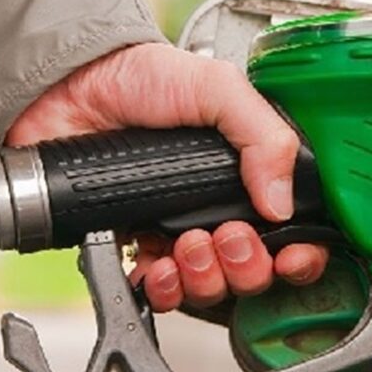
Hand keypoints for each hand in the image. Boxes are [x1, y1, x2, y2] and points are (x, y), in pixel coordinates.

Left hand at [6, 43, 328, 311]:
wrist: (71, 88)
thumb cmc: (143, 78)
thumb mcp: (218, 89)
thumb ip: (263, 136)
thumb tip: (282, 203)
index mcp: (250, 176)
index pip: (294, 232)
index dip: (300, 255)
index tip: (289, 255)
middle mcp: (220, 210)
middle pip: (256, 272)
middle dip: (247, 266)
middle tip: (227, 236)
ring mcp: (180, 234)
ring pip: (212, 289)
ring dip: (206, 279)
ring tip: (188, 245)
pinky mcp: (138, 248)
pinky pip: (161, 293)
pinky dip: (163, 289)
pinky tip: (158, 265)